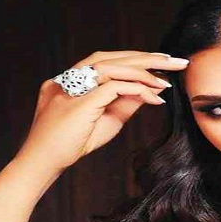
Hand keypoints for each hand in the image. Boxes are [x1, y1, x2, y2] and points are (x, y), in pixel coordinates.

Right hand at [15, 51, 188, 171]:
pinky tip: (155, 96)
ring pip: (112, 66)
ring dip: (144, 70)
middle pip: (112, 57)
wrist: (44, 164)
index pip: (108, 61)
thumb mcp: (107, 120)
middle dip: (147, 58)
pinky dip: (137, 88)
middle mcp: (69, 76)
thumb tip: (150, 89)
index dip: (136, 60)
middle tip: (176, 61)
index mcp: (72, 79)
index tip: (162, 66)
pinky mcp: (79, 100)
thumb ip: (125, 102)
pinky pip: (113, 86)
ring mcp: (71, 86)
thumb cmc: (72, 144)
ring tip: (168, 79)